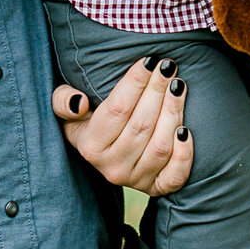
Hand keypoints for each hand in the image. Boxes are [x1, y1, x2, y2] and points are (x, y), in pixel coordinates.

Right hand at [54, 57, 193, 193]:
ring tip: (178, 86)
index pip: (117, 110)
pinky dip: (184, 154)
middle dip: (157, 91)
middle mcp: (112, 168)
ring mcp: (135, 180)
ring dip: (173, 113)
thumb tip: (79, 102)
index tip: (149, 60)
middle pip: (141, 125)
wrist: (103, 154)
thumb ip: (63, 101)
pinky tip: (186, 129)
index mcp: (90, 146)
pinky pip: (175, 175)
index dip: (135, 83)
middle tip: (168, 66)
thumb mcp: (65, 108)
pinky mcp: (156, 188)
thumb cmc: (86, 122)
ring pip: (160, 146)